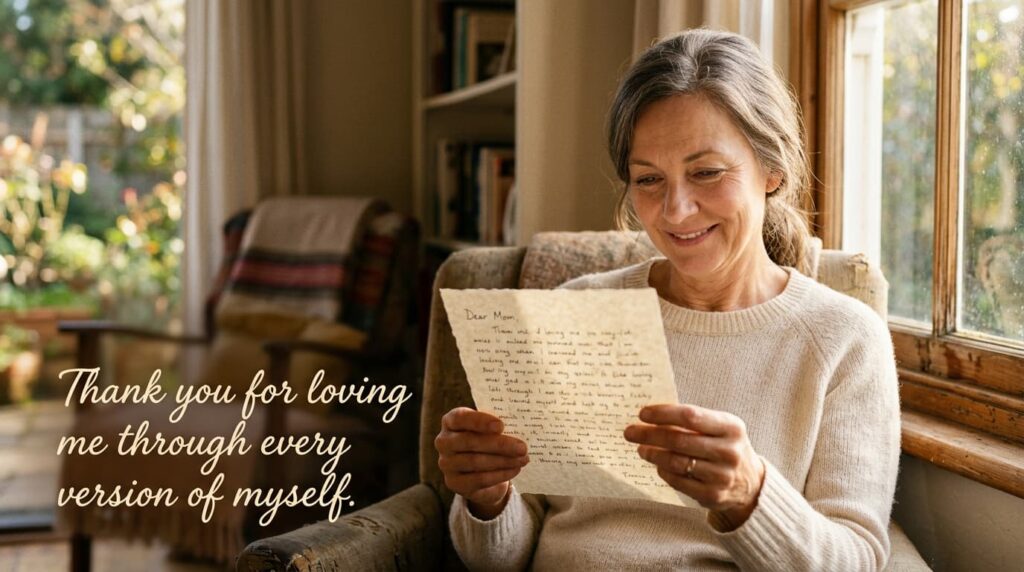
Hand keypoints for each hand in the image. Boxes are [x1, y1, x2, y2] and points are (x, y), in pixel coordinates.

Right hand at [436, 407, 529, 519]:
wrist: (481, 471)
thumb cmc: (487, 441)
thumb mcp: (489, 429)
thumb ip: (497, 426)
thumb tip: (519, 427)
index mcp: (450, 421)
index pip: (460, 418)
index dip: (479, 421)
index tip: (501, 425)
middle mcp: (443, 441)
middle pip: (469, 442)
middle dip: (499, 445)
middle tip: (522, 447)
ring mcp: (446, 463)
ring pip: (476, 462)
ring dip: (503, 461)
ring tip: (523, 459)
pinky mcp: (453, 483)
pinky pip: (479, 479)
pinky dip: (500, 475)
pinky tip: (515, 469)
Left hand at [624, 404, 765, 529]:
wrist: (751, 483)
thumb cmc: (725, 446)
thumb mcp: (720, 428)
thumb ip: (692, 421)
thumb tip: (651, 416)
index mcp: (732, 427)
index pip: (691, 415)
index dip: (663, 414)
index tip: (643, 413)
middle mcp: (730, 451)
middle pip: (679, 439)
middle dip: (650, 434)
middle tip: (630, 432)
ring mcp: (723, 476)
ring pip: (676, 462)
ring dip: (653, 454)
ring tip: (642, 449)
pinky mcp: (713, 496)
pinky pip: (679, 481)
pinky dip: (664, 472)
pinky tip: (658, 465)